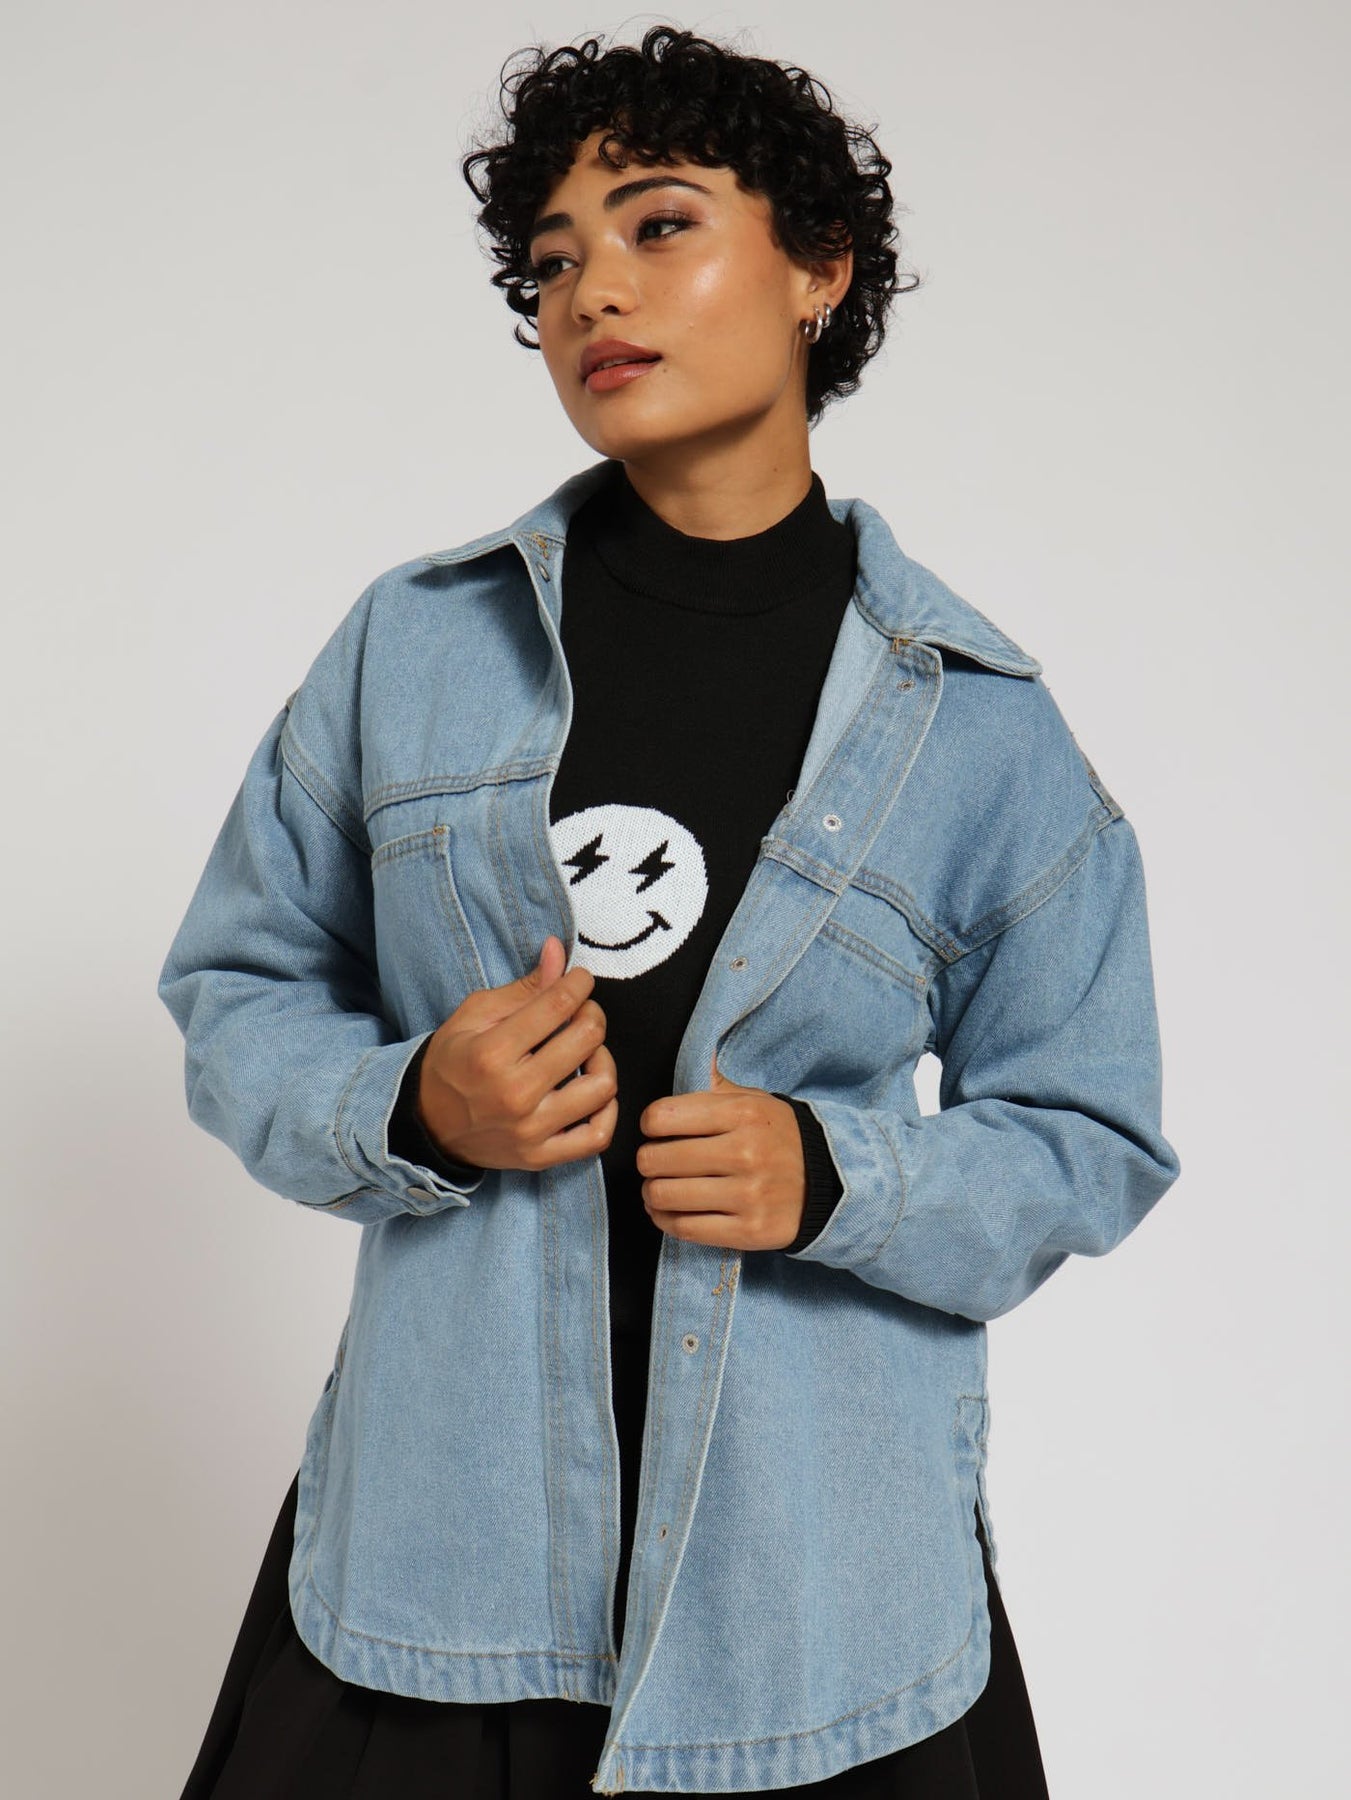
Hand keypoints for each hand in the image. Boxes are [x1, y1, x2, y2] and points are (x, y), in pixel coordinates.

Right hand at [417, 936, 617, 1171]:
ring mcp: (530, 1130)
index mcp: (491, 1052)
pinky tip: (594, 1092)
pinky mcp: (541, 1157)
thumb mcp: (474, 1015)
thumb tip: (557, 950)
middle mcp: (514, 1093)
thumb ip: (522, 987)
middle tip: (582, 1013)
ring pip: (602, 1087)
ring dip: (603, 1060)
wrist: (428, 1124)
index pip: (558, 1004)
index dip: (579, 983)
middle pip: (587, 1039)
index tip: (580, 980)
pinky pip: (598, 1135)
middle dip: (592, 1014)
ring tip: (587, 1053)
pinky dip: (607, 1111)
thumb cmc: (453, 1062)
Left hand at [635, 1051, 805, 1250]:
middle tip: (655, 1161)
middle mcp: (745, 1153)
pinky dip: (665, 1220)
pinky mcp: (749, 1231)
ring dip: (652, 1193)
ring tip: (659, 1188)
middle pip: (656, 1159)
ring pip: (664, 1196)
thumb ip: (715, 1084)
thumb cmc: (777, 1136)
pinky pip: (684, 1228)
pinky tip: (668, 1211)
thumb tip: (693, 1056)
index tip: (656, 1129)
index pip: (662, 1117)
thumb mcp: (753, 1100)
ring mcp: (748, 1195)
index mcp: (742, 1114)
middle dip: (647, 1160)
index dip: (649, 1123)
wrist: (830, 1182)